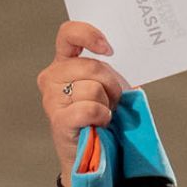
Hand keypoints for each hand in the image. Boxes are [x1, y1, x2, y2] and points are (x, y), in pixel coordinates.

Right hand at [37, 21, 131, 174]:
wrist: (99, 152)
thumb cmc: (106, 114)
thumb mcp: (111, 85)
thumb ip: (113, 65)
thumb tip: (135, 52)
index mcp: (63, 62)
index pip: (68, 34)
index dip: (89, 35)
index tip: (109, 49)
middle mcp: (51, 77)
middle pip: (92, 66)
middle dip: (112, 84)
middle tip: (113, 99)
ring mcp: (51, 98)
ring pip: (94, 88)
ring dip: (107, 104)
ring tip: (104, 114)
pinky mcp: (58, 119)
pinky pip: (90, 108)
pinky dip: (102, 116)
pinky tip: (99, 123)